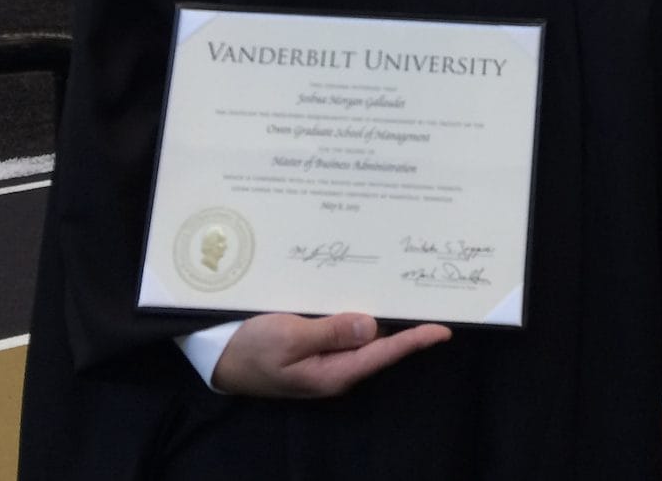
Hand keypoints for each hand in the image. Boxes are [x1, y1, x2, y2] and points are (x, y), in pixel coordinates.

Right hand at [212, 312, 450, 397]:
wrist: (218, 358)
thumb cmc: (251, 349)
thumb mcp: (288, 337)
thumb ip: (331, 331)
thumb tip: (372, 325)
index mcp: (334, 372)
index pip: (383, 354)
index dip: (414, 340)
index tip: (443, 329)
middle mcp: (337, 367)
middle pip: (380, 344)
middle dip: (406, 323)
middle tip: (432, 298)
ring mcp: (327, 357)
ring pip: (365, 334)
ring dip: (384, 313)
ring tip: (409, 289)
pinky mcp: (316, 346)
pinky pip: (346, 329)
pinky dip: (360, 311)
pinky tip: (368, 291)